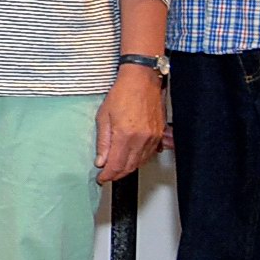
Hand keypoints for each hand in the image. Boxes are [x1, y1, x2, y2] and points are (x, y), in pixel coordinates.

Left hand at [95, 66, 164, 183]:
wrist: (142, 80)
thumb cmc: (122, 93)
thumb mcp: (103, 116)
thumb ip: (103, 142)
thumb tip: (101, 161)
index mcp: (125, 135)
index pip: (116, 165)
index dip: (107, 175)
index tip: (101, 179)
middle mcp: (141, 138)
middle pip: (129, 167)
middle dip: (116, 174)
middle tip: (106, 175)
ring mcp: (152, 137)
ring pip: (140, 162)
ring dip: (127, 169)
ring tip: (116, 168)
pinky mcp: (159, 134)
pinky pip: (149, 154)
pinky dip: (138, 160)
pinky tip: (130, 158)